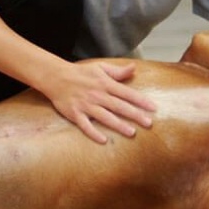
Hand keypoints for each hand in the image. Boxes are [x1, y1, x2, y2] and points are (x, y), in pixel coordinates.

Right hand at [41, 61, 156, 144]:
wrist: (55, 77)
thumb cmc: (81, 73)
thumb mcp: (101, 68)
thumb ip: (118, 71)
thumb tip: (134, 68)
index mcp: (106, 84)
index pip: (127, 93)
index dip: (141, 101)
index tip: (153, 108)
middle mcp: (98, 95)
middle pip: (119, 106)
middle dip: (135, 115)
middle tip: (149, 123)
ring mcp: (86, 105)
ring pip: (105, 117)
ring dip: (119, 125)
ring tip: (132, 132)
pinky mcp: (74, 114)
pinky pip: (85, 125)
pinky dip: (93, 133)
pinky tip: (103, 140)